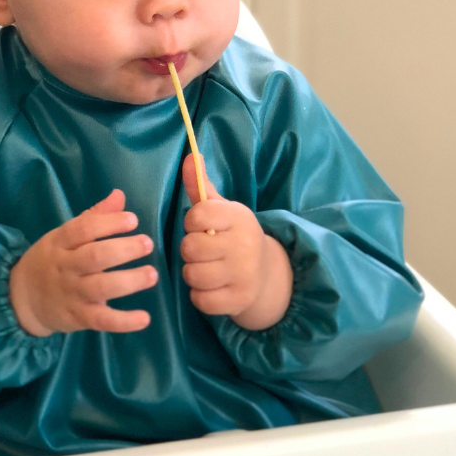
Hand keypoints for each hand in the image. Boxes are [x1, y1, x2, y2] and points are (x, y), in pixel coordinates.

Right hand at [9, 189, 156, 335]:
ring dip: (129, 281)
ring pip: (101, 287)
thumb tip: (119, 195)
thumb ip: (92, 217)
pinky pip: (102, 320)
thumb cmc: (51, 262)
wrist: (21, 299)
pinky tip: (144, 319)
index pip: (83, 229)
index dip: (109, 223)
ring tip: (152, 274)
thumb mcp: (63, 236)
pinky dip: (124, 322)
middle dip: (124, 249)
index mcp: (60, 242)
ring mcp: (72, 293)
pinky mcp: (78, 317)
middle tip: (148, 244)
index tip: (133, 220)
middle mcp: (66, 267)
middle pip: (95, 257)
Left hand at [179, 155, 292, 329]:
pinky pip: (200, 300)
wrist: (266, 275)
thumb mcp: (221, 210)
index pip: (197, 214)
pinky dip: (200, 296)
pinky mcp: (238, 300)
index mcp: (239, 217)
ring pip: (192, 274)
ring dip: (193, 274)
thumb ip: (201, 186)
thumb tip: (190, 155)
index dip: (192, 222)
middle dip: (191, 250)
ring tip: (208, 269)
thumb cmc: (234, 237)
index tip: (202, 226)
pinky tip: (212, 288)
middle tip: (205, 251)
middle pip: (189, 247)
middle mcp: (244, 245)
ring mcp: (243, 274)